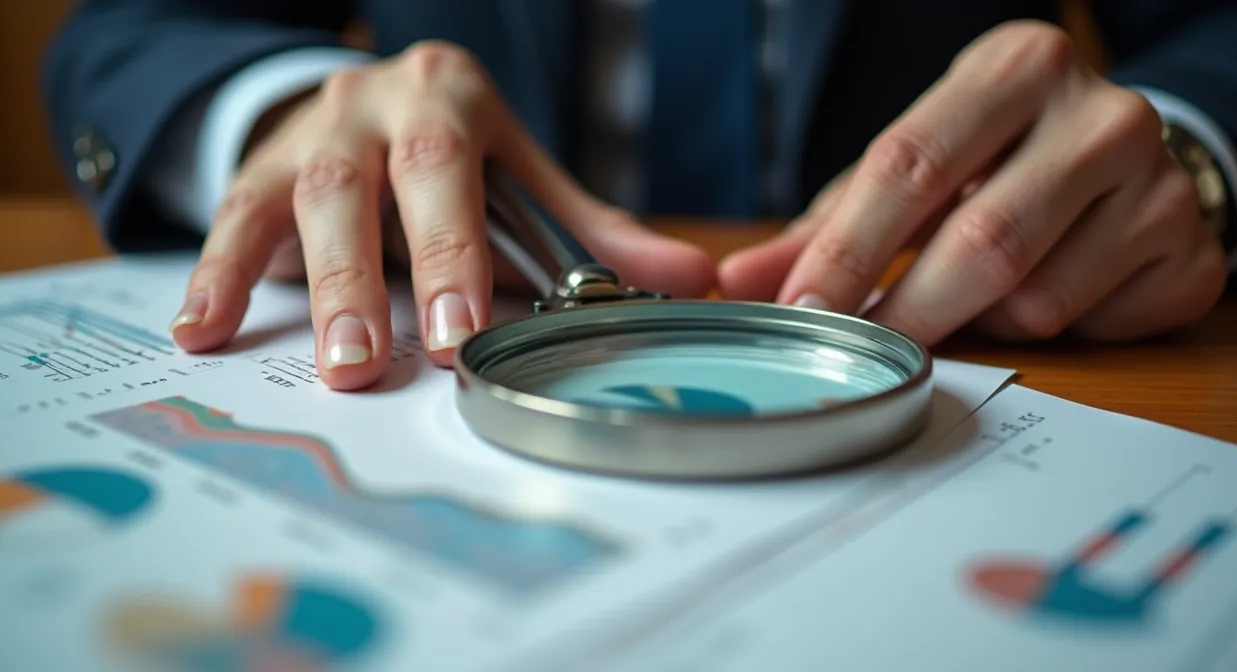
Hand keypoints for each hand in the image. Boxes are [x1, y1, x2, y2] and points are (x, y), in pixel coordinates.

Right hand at [168, 41, 714, 389]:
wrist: (367, 102)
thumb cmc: (457, 152)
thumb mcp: (523, 176)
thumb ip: (593, 233)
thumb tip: (691, 282)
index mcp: (452, 99)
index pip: (452, 169)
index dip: (451, 249)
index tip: (458, 327)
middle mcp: (376, 104)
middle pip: (370, 184)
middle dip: (374, 274)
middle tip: (384, 359)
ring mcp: (312, 133)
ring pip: (303, 201)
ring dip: (314, 287)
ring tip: (331, 365)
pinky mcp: (259, 170)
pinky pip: (232, 220)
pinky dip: (217, 274)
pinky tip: (202, 329)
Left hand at [718, 21, 1226, 345]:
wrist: (1131, 158)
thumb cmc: (997, 162)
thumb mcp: (914, 171)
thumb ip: (828, 226)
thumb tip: (737, 279)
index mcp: (1014, 67)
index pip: (910, 164)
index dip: (847, 249)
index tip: (803, 311)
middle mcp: (1100, 111)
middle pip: (981, 240)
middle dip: (910, 310)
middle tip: (868, 348)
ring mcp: (1159, 181)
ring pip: (1035, 297)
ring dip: (983, 320)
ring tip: (976, 297)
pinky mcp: (1189, 249)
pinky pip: (1090, 326)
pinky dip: (1048, 332)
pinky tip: (1047, 293)